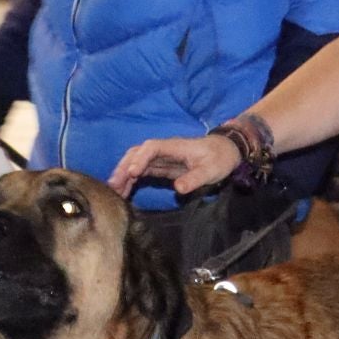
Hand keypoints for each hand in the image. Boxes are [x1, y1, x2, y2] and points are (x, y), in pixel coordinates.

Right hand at [109, 136, 240, 197]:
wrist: (226, 152)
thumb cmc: (219, 159)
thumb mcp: (210, 170)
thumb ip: (194, 179)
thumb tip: (178, 188)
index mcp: (174, 147)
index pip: (151, 148)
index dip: (140, 159)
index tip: (132, 173)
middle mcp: (163, 150)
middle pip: (137, 154)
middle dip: (123, 167)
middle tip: (113, 186)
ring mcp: (160, 158)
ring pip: (135, 162)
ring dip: (123, 174)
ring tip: (113, 191)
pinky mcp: (161, 166)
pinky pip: (141, 171)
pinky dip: (131, 180)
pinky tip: (124, 192)